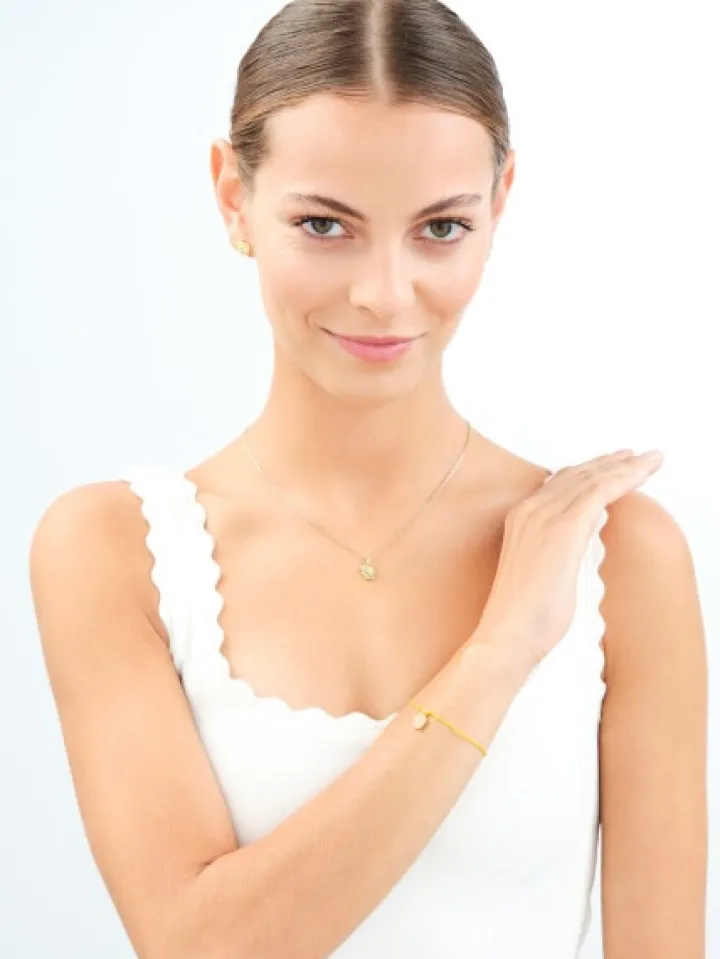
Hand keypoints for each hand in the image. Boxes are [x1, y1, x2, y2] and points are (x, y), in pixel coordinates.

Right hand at [472, 448, 663, 671]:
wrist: (508, 633)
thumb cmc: (524, 616)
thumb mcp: (544, 571)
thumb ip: (563, 544)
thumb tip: (589, 529)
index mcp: (519, 519)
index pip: (559, 484)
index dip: (589, 471)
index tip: (612, 465)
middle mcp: (528, 510)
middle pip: (576, 475)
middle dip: (609, 463)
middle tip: (637, 455)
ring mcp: (543, 516)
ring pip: (592, 478)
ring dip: (625, 466)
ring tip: (650, 460)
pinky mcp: (564, 528)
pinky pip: (600, 491)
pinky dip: (624, 478)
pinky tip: (641, 474)